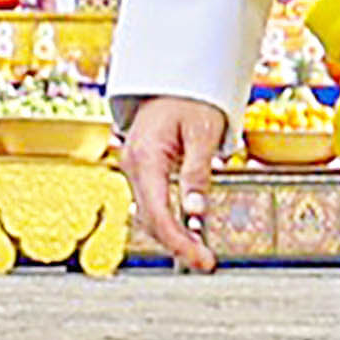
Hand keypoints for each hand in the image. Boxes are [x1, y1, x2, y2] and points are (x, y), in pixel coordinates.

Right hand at [121, 95, 226, 275]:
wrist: (175, 77)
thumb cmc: (190, 98)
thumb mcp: (203, 133)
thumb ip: (198, 173)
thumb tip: (196, 212)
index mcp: (145, 156)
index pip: (158, 213)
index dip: (179, 241)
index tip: (202, 259)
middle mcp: (133, 164)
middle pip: (150, 219)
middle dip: (177, 244)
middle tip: (206, 262)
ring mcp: (134, 167)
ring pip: (148, 214)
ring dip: (172, 235)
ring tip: (200, 250)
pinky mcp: (141, 168)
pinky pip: (150, 202)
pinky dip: (167, 220)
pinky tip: (187, 230)